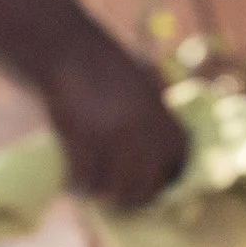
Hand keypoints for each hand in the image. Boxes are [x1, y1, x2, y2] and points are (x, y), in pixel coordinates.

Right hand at [42, 36, 187, 210]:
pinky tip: (71, 181)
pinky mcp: (81, 139)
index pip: (179, 164)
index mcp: (162, 115)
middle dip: (132, 199)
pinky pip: (82, 180)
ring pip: (112, 190)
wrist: (66, 48)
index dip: (168, 180)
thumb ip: (159, 105)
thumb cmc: (103, 61)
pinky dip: (75, 185)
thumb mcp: (145, 77)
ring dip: (100, 193)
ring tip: (91, 189)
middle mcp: (142, 130)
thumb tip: (169, 137)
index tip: (154, 185)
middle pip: (146, 188)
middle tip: (117, 198)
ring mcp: (111, 136)